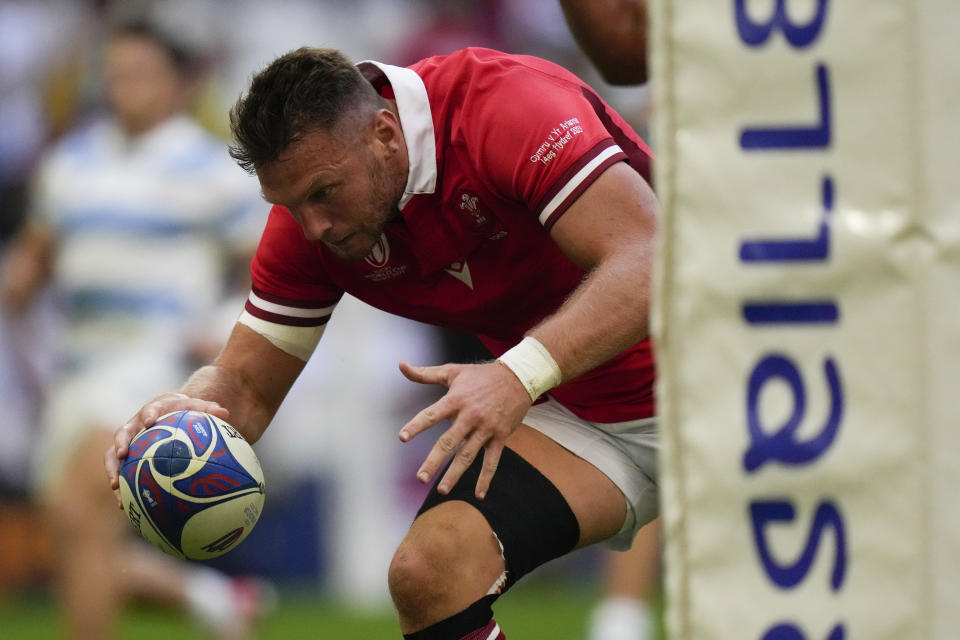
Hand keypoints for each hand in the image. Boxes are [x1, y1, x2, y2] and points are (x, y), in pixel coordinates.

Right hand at [104, 392, 229, 507]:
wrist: (169, 412)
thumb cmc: (184, 410)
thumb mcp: (197, 408)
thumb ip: (209, 409)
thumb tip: (225, 413)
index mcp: (153, 410)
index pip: (149, 410)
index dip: (148, 415)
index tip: (150, 422)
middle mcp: (135, 425)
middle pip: (122, 433)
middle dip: (121, 443)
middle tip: (123, 454)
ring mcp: (129, 442)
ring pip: (113, 455)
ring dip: (112, 470)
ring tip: (116, 487)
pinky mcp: (127, 457)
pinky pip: (120, 472)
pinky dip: (122, 487)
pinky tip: (126, 505)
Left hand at [398, 360, 532, 498]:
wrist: (518, 377)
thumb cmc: (481, 375)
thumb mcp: (453, 371)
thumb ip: (425, 373)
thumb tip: (401, 365)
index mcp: (456, 399)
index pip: (432, 415)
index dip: (417, 425)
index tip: (402, 438)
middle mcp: (470, 416)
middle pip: (448, 442)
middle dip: (434, 461)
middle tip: (421, 477)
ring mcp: (486, 428)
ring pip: (468, 455)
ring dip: (455, 474)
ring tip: (442, 489)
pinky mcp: (500, 436)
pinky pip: (492, 461)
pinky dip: (485, 478)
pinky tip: (479, 494)